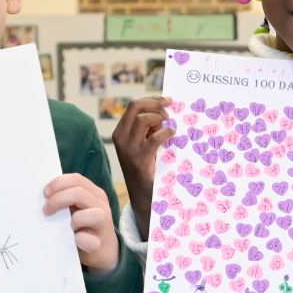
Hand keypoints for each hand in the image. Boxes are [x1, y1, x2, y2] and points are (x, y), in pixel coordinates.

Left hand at [44, 173, 119, 273]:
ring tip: (68, 228)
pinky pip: (88, 239)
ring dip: (74, 220)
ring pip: (92, 214)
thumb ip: (65, 198)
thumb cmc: (82, 226)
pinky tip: (75, 241)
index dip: (58, 183)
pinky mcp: (100, 242)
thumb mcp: (76, 208)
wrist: (100, 250)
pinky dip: (79, 240)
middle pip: (79, 193)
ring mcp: (103, 223)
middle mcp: (101, 205)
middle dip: (58, 200)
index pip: (76, 179)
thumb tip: (43, 195)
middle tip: (46, 211)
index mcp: (94, 193)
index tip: (45, 193)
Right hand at [113, 96, 173, 235]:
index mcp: (120, 131)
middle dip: (156, 103)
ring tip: (169, 124)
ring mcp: (128, 148)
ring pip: (143, 119)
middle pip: (136, 107)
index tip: (167, 100)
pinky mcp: (139, 158)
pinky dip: (166, 132)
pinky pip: (154, 137)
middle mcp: (120, 137)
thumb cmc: (147, 165)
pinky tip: (172, 134)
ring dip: (160, 117)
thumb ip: (149, 127)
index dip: (152, 99)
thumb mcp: (143, 142)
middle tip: (170, 110)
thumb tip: (165, 110)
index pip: (134, 105)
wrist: (142, 193)